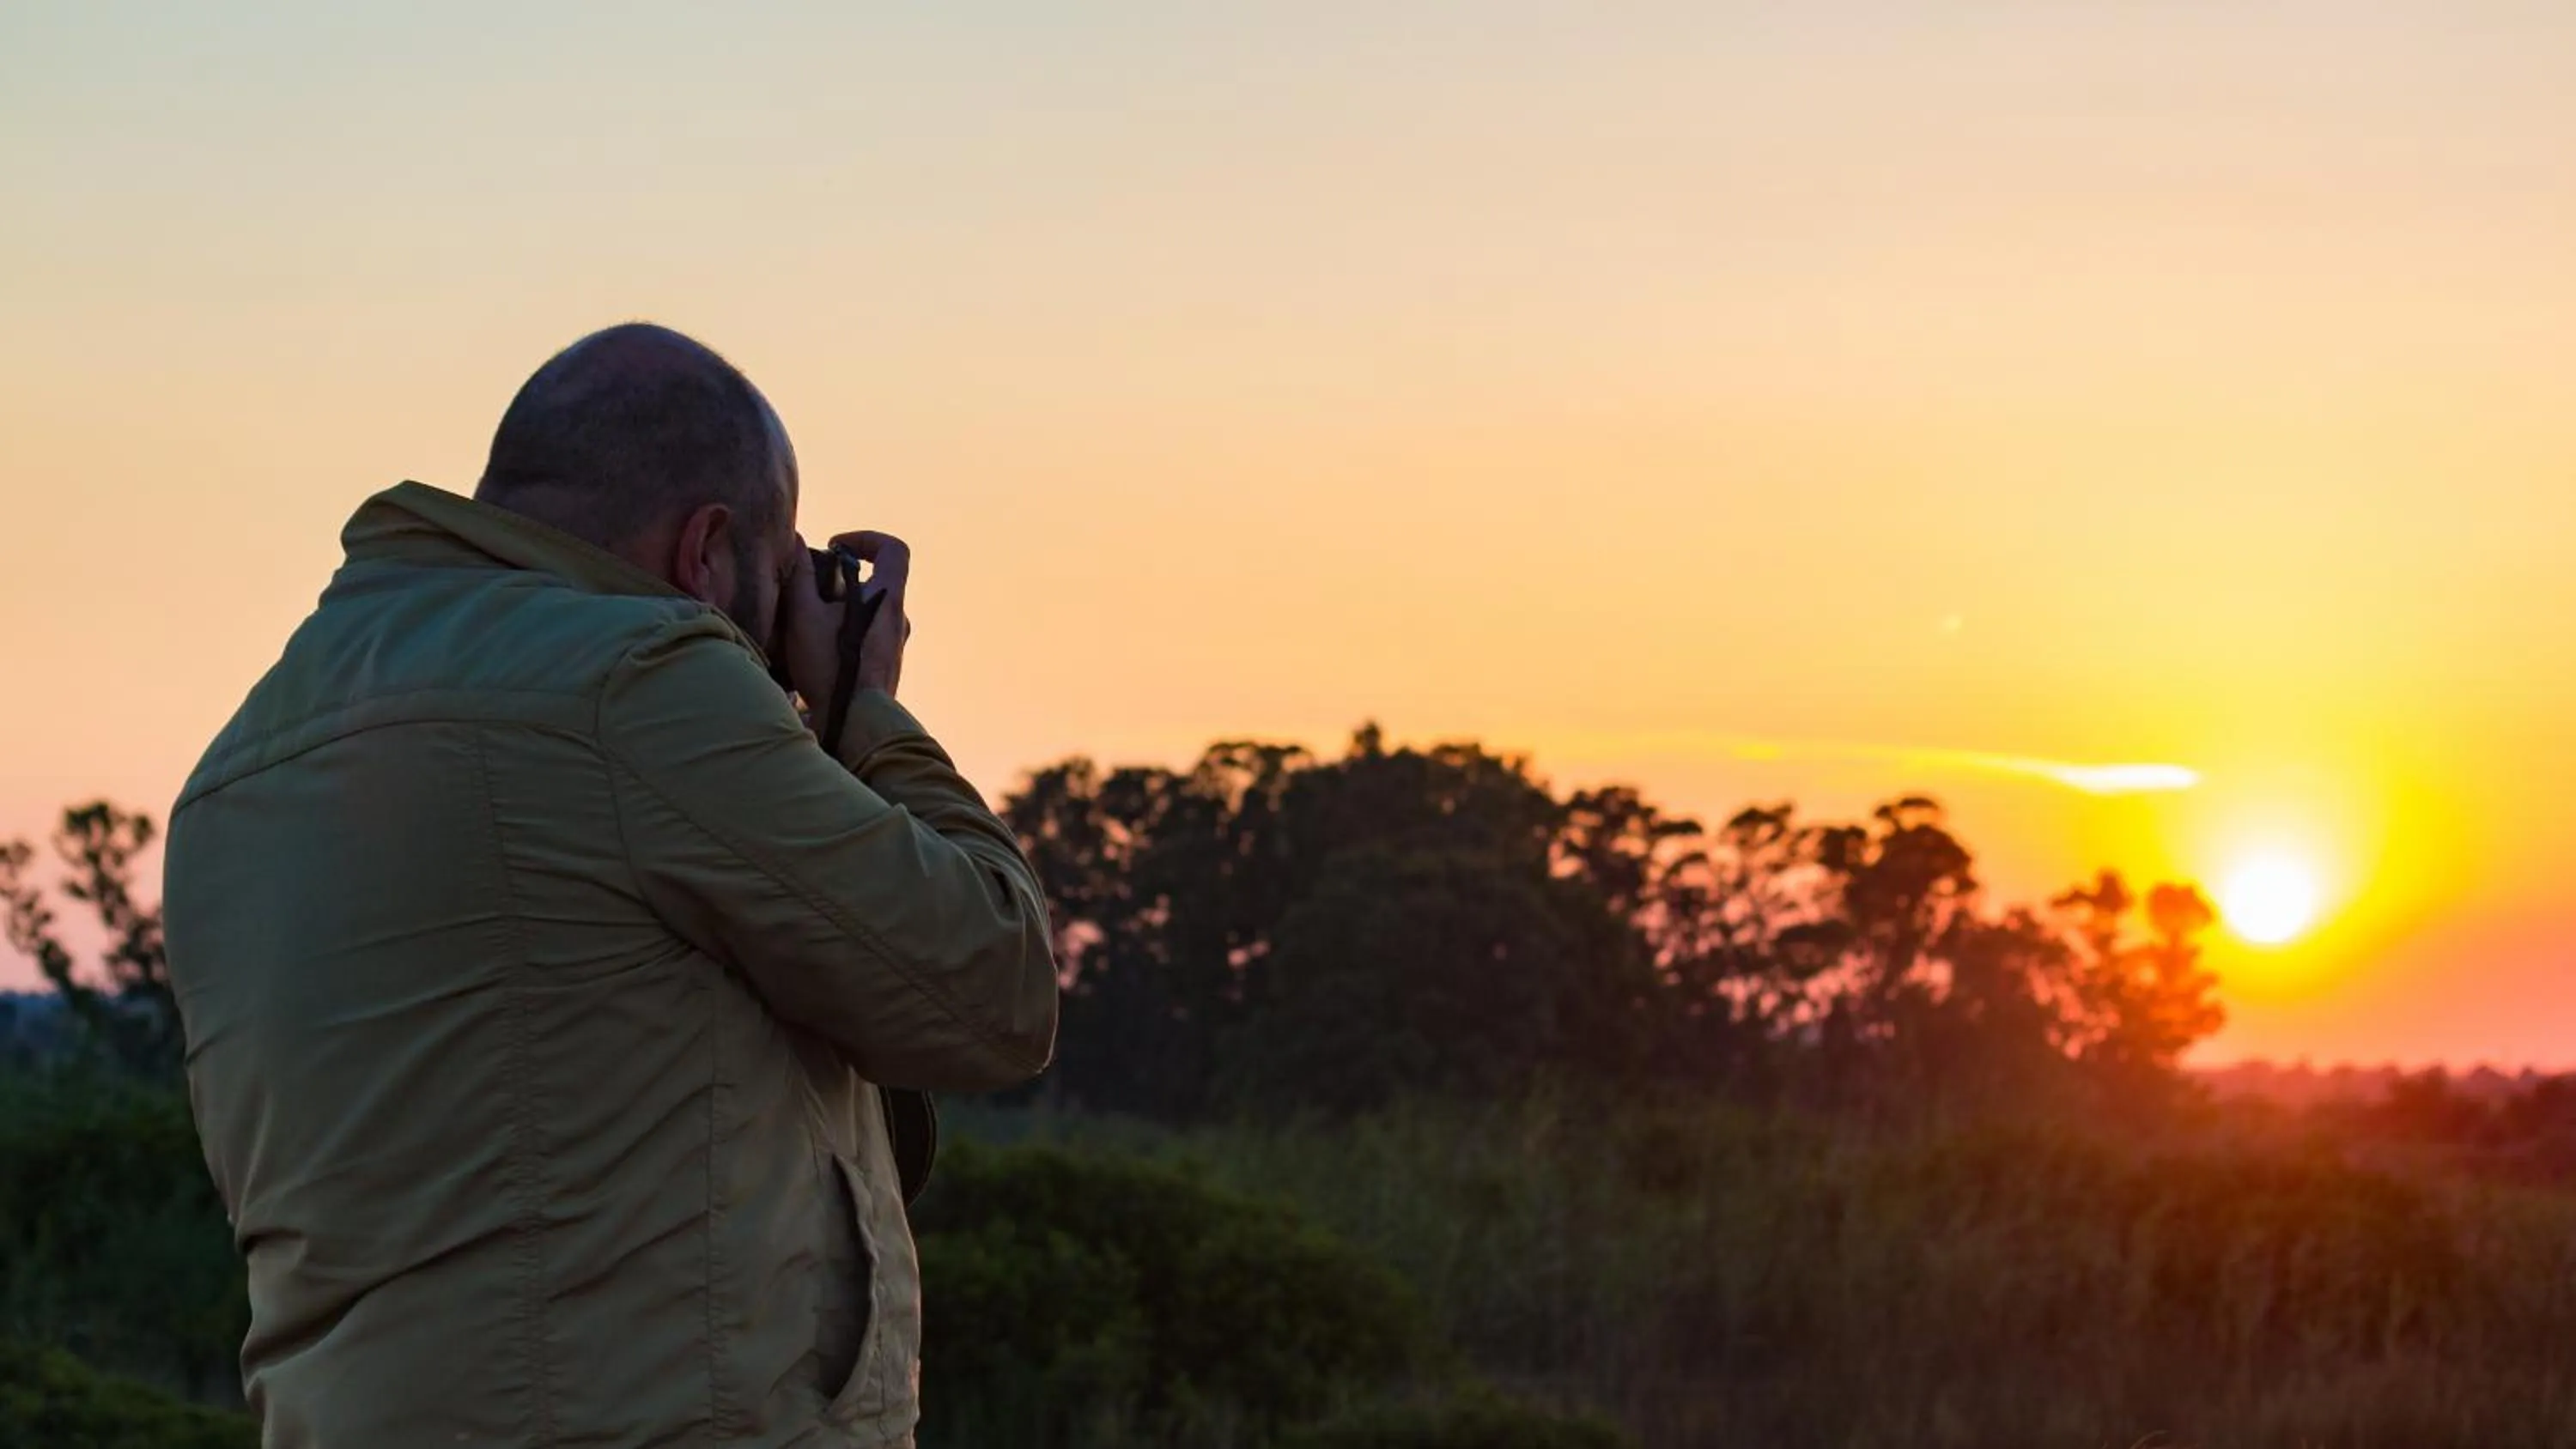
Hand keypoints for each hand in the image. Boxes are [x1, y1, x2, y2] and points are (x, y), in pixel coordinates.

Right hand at [780, 531, 912, 710]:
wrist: (854, 722)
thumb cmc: (831, 666)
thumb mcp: (805, 615)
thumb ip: (799, 576)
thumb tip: (797, 543)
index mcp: (887, 599)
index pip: (893, 550)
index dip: (866, 539)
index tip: (836, 548)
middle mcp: (899, 619)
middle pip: (878, 580)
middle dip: (843, 576)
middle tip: (813, 587)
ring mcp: (896, 644)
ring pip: (871, 610)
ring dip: (843, 606)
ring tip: (810, 620)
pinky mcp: (887, 665)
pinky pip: (869, 634)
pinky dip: (847, 629)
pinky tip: (819, 647)